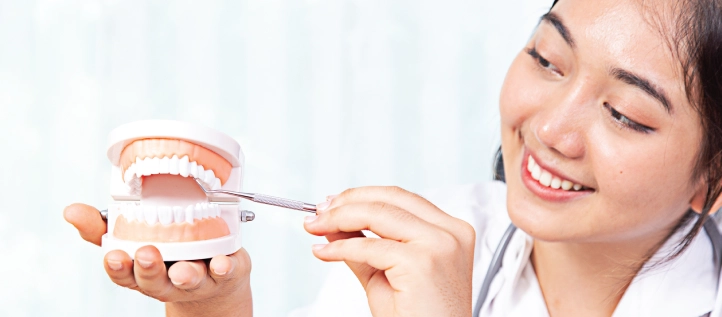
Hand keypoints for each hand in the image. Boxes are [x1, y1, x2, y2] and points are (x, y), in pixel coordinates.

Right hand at [63, 203, 252, 316]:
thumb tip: (70, 211)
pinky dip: (222, 267)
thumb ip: (102, 226)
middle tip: (145, 254)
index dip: (117, 267)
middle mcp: (168, 279)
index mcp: (142, 270)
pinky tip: (221, 263)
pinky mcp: (224, 272)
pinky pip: (224, 272)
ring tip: (181, 270)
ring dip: (184, 275)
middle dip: (148, 269)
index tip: (113, 255)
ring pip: (189, 280)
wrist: (215, 275)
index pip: (124, 274)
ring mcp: (197, 278)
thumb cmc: (169, 252)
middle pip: (154, 281)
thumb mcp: (134, 238)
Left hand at [304, 187, 475, 316]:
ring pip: (377, 214)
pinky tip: (325, 252)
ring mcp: (439, 245)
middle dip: (346, 203)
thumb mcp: (385, 272)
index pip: (400, 198)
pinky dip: (339, 247)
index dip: (362, 196)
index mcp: (450, 230)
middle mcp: (450, 233)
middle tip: (318, 213)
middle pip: (389, 200)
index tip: (333, 203)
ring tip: (315, 227)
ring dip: (337, 218)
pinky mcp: (421, 263)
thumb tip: (333, 222)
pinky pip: (368, 247)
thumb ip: (362, 244)